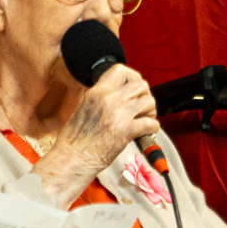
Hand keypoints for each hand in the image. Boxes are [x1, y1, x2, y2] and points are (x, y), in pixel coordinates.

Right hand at [49, 63, 158, 177]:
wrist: (73, 158)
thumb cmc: (76, 138)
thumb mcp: (84, 107)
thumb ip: (100, 98)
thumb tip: (118, 94)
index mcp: (97, 92)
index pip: (120, 70)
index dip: (133, 77)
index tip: (134, 88)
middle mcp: (109, 99)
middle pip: (140, 84)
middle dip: (145, 95)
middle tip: (142, 107)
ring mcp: (119, 114)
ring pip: (148, 101)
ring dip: (151, 110)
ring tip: (145, 119)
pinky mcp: (126, 131)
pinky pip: (151, 123)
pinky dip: (153, 127)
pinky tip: (147, 132)